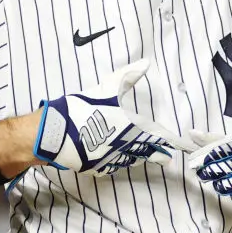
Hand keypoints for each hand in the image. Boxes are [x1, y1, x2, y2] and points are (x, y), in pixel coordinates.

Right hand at [34, 59, 179, 175]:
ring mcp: (110, 161)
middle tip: (164, 156)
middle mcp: (125, 149)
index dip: (168, 141)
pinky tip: (116, 156)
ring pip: (130, 161)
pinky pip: (112, 166)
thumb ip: (129, 76)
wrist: (54, 131)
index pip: (157, 137)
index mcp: (131, 129)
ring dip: (136, 156)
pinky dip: (117, 161)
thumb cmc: (83, 108)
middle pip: (146, 153)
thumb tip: (146, 63)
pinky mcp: (96, 169)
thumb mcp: (107, 87)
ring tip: (141, 153)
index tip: (178, 146)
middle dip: (155, 153)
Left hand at [187, 132, 231, 207]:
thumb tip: (191, 133)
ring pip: (221, 186)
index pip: (211, 154)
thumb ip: (215, 139)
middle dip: (207, 174)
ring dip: (219, 185)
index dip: (201, 160)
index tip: (196, 162)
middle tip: (208, 172)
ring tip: (225, 180)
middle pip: (213, 172)